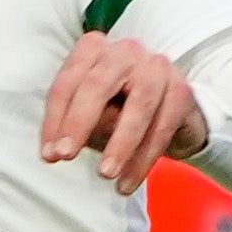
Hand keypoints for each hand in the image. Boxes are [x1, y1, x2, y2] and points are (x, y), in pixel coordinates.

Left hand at [38, 32, 209, 192]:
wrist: (173, 117)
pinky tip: (128, 183)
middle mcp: (125, 51)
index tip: (48, 155)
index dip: (55, 120)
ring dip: (119, 144)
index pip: (68, 82)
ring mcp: (157, 67)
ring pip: (138, 106)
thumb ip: (77, 124)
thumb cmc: (120, 114)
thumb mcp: (92, 117)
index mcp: (94, 49)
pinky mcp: (182, 91)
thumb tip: (59, 149)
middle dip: (79, 123)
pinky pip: (162, 127)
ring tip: (105, 175)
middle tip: (66, 156)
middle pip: (97, 84)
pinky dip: (143, 159)